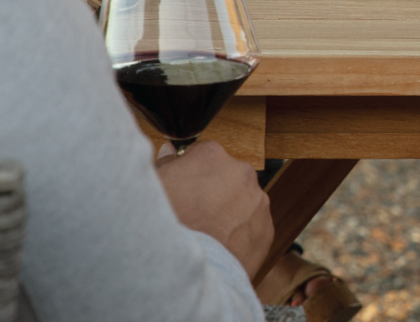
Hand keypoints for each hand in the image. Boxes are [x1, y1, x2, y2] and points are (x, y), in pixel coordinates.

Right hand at [155, 142, 273, 278]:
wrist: (180, 268)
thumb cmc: (162, 222)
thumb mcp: (153, 185)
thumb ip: (166, 162)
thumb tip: (170, 151)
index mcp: (212, 155)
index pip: (204, 156)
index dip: (191, 174)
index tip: (184, 189)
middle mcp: (241, 172)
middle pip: (227, 178)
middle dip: (214, 191)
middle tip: (194, 214)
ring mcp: (257, 201)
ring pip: (242, 202)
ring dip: (229, 213)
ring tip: (206, 234)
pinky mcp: (266, 230)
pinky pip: (252, 228)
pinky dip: (239, 235)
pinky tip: (220, 246)